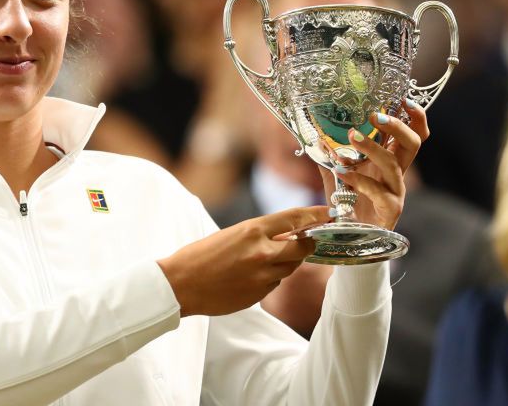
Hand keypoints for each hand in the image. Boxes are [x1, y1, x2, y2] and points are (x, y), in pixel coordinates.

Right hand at [157, 206, 330, 316]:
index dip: (314, 215)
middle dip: (308, 243)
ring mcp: (263, 276)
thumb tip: (285, 234)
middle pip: (303, 247)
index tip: (326, 212)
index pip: (295, 219)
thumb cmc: (200, 256)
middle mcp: (263, 253)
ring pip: (290, 268)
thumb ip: (260, 234)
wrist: (181, 284)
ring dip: (285, 262)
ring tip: (261, 260)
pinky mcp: (259, 294)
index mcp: (253, 231)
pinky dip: (269, 278)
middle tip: (306, 240)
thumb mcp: (232, 234)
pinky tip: (248, 276)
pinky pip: (274, 283)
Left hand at [320, 99, 428, 230]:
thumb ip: (329, 155)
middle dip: (397, 126)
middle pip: (413, 144)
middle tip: (374, 116)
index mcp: (389, 161)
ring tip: (351, 136)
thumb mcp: (336, 175)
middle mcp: (396, 174)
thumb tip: (315, 134)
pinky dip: (359, 180)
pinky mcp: (390, 210)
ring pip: (394, 164)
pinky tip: (342, 172)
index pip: (412, 135)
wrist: (349, 238)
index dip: (415, 117)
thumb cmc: (347, 204)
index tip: (403, 99)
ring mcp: (396, 192)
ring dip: (373, 148)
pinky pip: (379, 192)